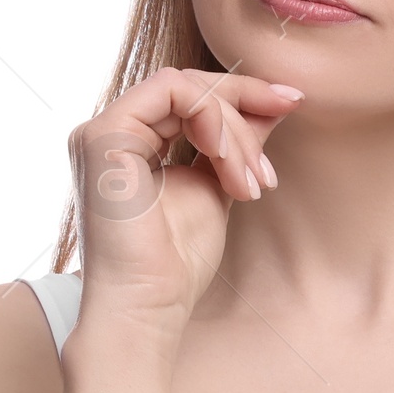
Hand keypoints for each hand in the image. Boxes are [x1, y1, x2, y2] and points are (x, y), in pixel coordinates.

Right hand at [69, 68, 302, 334]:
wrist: (149, 306)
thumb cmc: (177, 263)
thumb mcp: (220, 186)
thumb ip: (239, 143)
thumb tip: (278, 103)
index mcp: (133, 143)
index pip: (190, 96)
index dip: (242, 95)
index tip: (290, 103)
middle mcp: (112, 132)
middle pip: (189, 85)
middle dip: (245, 107)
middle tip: (273, 156)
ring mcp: (102, 131)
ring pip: (185, 87)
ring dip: (234, 129)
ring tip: (252, 182)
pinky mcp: (103, 136)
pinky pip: (171, 92)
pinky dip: (213, 120)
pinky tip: (229, 164)